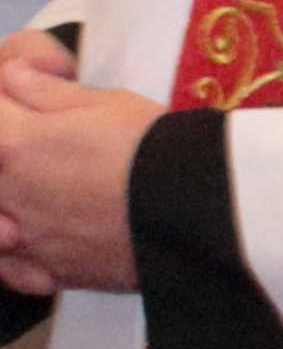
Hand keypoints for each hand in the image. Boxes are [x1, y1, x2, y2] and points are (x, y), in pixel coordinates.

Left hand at [0, 45, 154, 297]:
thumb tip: (12, 76)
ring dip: (11, 207)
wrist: (198, 206)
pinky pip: (15, 270)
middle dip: (16, 154)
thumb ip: (45, 89)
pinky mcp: (55, 271)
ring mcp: (30, 238)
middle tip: (56, 148)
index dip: (12, 104)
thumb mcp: (106, 100)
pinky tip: (34, 240)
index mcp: (15, 144)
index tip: (28, 103)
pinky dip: (16, 258)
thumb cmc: (154, 144)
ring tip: (43, 196)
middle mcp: (11, 193)